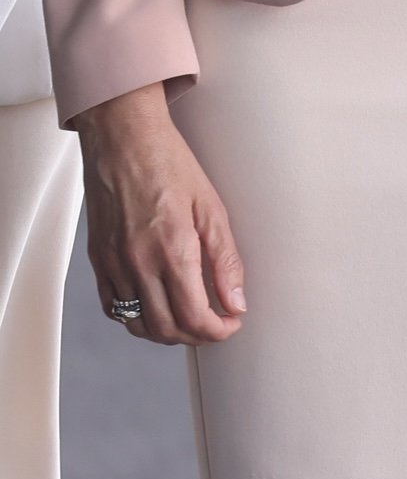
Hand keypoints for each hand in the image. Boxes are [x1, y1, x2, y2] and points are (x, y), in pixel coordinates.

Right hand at [77, 83, 244, 343]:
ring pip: (137, 324)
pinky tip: (156, 308)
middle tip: (217, 326)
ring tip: (191, 321)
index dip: (217, 330)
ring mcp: (113, 265)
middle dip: (196, 336)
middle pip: (166, 328)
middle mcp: (138, 264)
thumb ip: (226, 260)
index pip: (194, 316)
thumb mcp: (212, 208)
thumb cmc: (170, 166)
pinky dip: (136, 319)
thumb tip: (236, 301)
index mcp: (172, 250)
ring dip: (167, 333)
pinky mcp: (98, 262)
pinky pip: (114, 308)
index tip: (232, 324)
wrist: (123, 142)